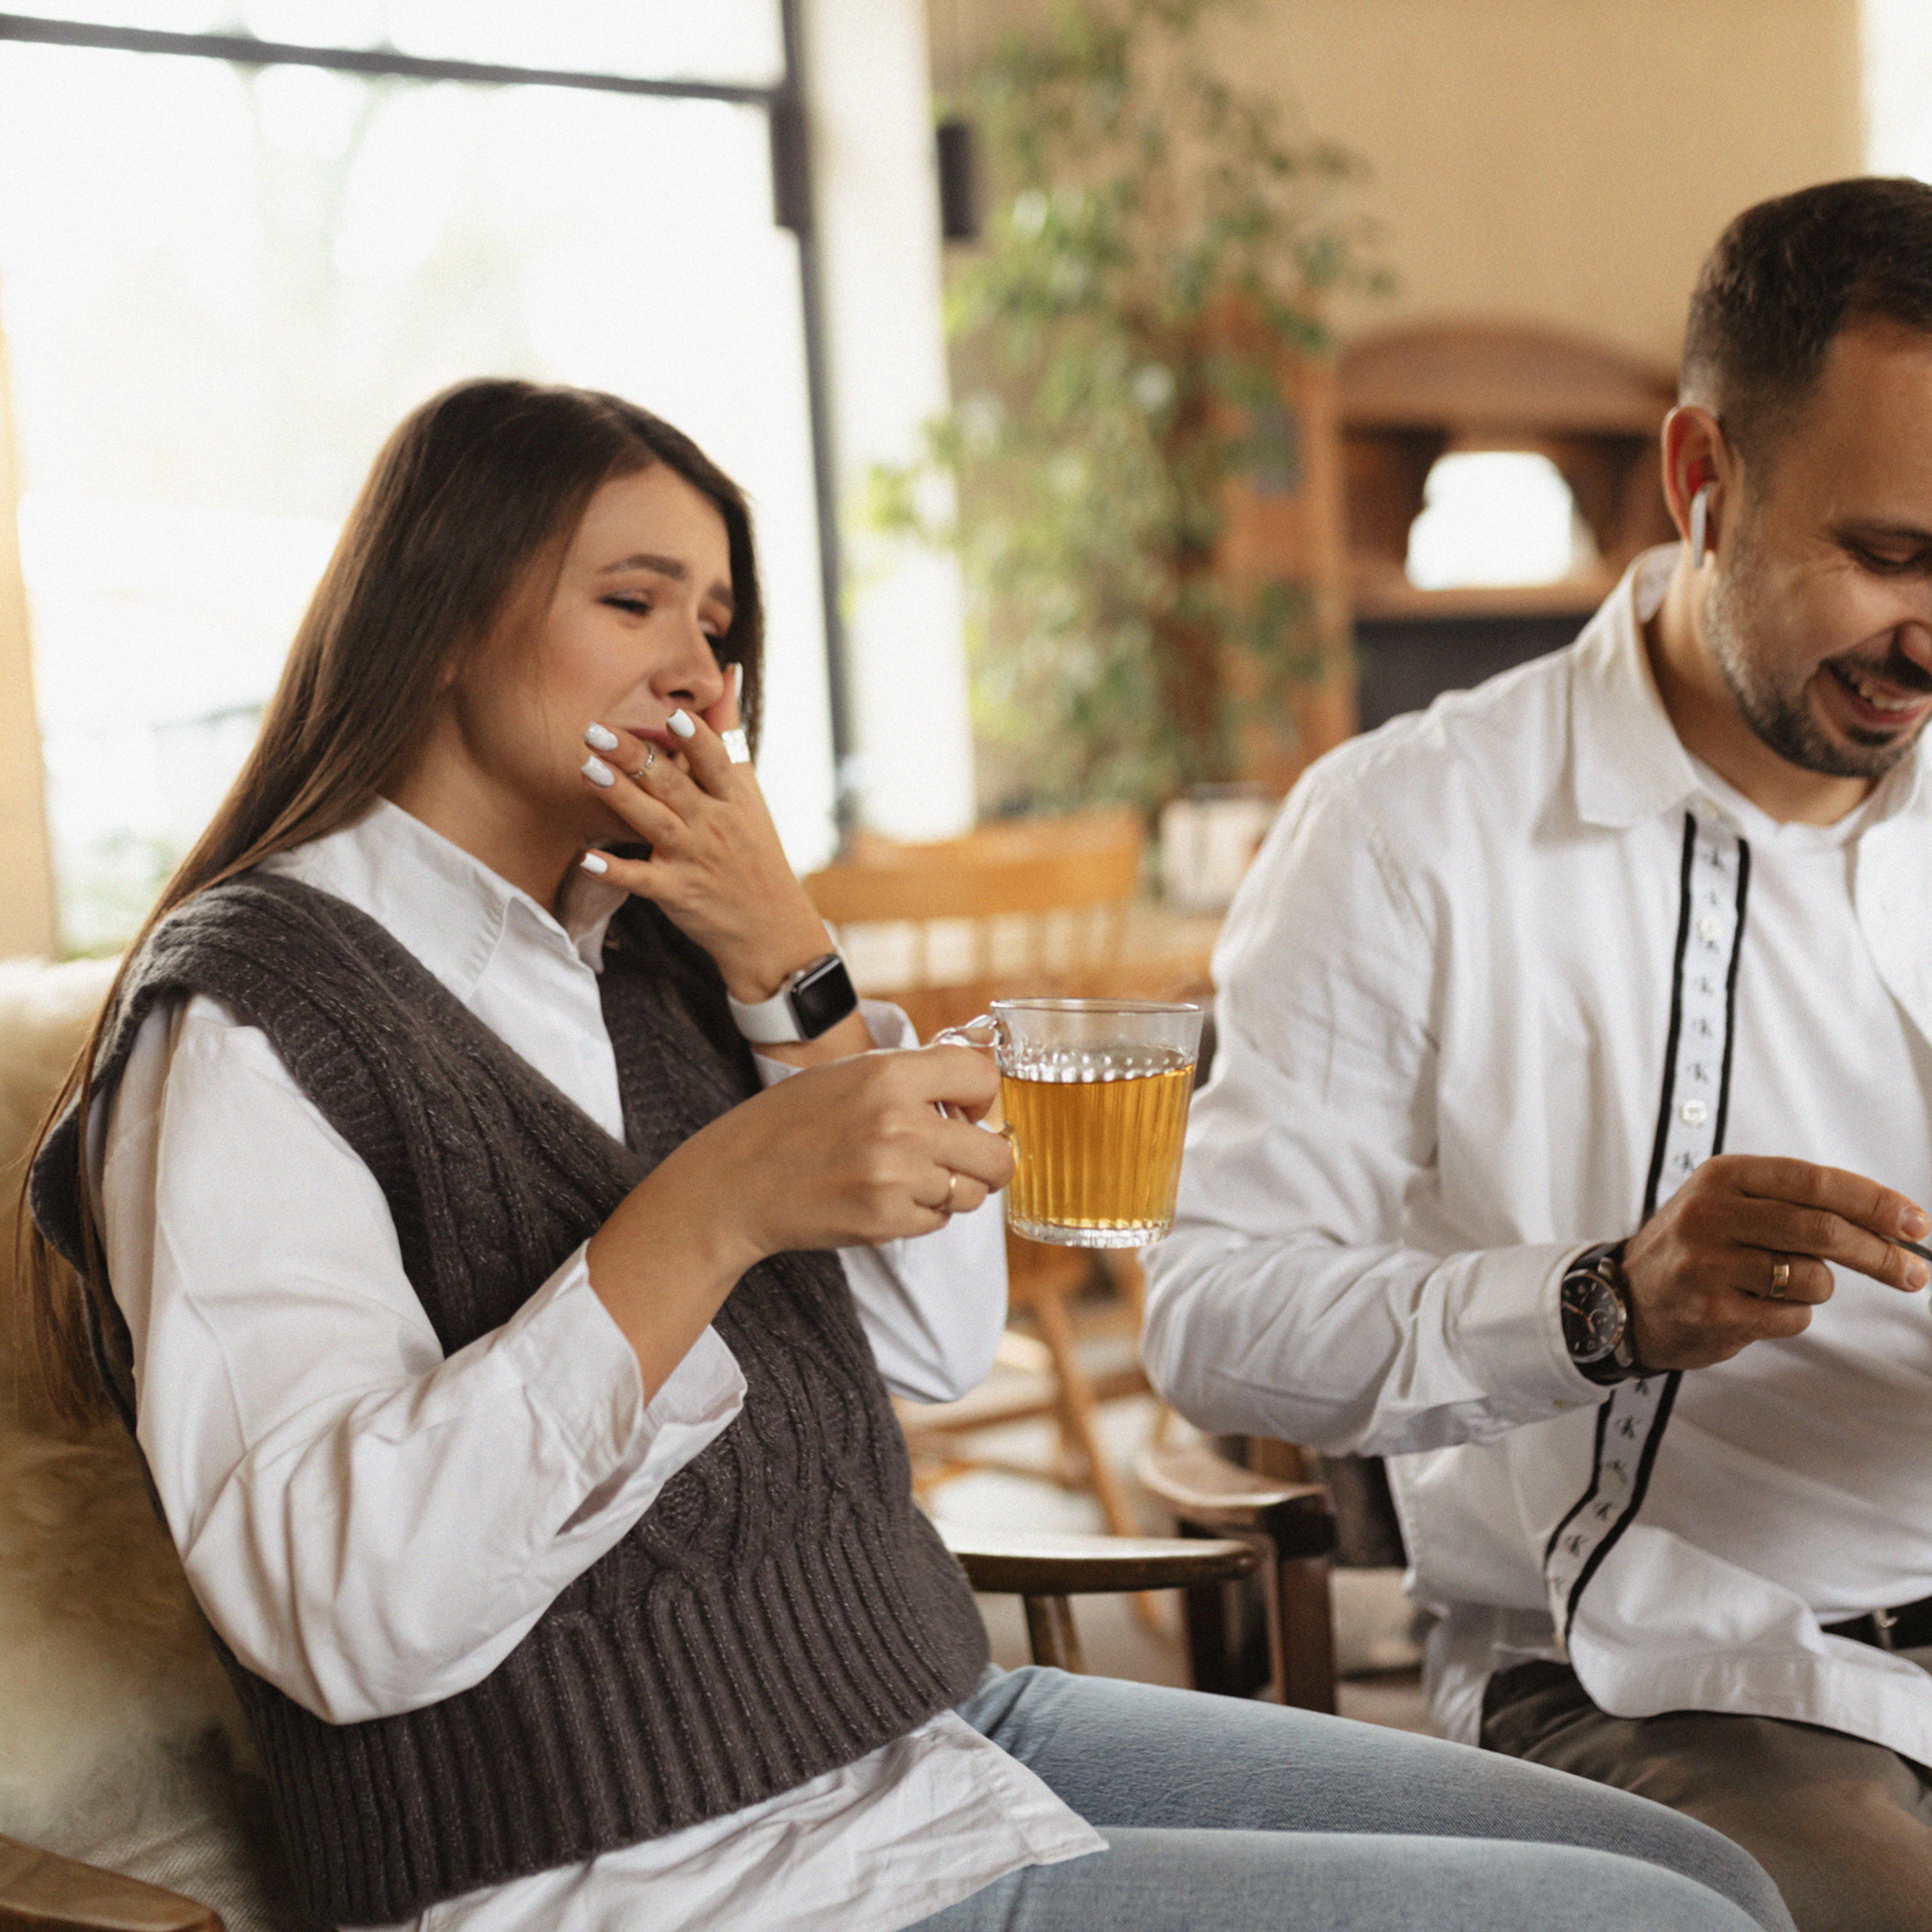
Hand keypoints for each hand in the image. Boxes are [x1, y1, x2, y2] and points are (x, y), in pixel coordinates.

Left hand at [580, 668, 833, 1002]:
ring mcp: (693, 859)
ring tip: (586, 770)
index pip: (715, 760)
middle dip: (636, 757)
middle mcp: (713, 824)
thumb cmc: (753, 850)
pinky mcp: (674, 892)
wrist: (770, 928)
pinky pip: (640, 880)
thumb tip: (728, 672)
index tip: (670, 712)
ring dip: (620, 797)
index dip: (695, 738)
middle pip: (673, 785)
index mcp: (732, 796)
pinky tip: (585, 857)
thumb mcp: (747, 790)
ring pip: (654, 823)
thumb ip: (729, 730)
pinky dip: (613, 870)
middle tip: (598, 729)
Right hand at [699, 1044, 1014, 1260]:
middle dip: (987, 1157)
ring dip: (953, 1188)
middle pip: (996, 1151)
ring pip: (971, 1192)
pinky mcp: (885, 1220)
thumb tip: (982, 1077)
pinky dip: (922, 1212)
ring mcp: (894, 1177)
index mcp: (890, 1074)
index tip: (967, 1109)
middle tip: (963, 1156)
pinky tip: (886, 1197)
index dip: (982, 1096)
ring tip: (911, 1176)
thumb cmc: (792, 1121)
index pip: (983, 1077)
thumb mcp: (851, 1074)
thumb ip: (915, 1073)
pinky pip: (938, 1220)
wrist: (737, 1182)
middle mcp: (899, 1124)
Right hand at [1620, 1154, 1929, 1368]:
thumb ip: (1797, 1203)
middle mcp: (1711, 1214)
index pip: (1815, 1182)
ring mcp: (1708, 1264)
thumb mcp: (1732, 1203)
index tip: (1917, 1224)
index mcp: (1723, 1177)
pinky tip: (1757, 1308)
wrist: (1625, 1296)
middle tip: (1913, 1272)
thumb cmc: (1697, 1247)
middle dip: (1880, 1254)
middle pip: (1821, 1230)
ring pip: (1812, 1279)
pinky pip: (1792, 1318)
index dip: (1875, 1202)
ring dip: (1818, 1288)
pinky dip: (1792, 1316)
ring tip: (1782, 1286)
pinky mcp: (1712, 1311)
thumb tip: (1893, 1225)